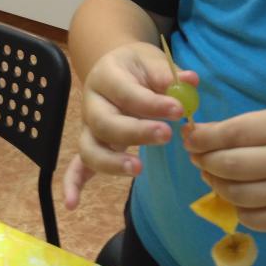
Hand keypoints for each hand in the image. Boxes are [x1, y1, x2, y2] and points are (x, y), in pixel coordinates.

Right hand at [62, 42, 197, 209]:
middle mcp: (92, 103)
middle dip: (136, 132)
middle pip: (106, 123)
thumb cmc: (137, 66)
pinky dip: (73, 184)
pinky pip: (77, 166)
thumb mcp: (151, 60)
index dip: (152, 104)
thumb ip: (169, 74)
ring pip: (90, 148)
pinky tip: (74, 204)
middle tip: (167, 135)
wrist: (116, 67)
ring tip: (139, 168)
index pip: (126, 93)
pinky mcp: (91, 144)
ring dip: (112, 162)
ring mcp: (88, 126)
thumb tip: (191, 81)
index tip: (179, 110)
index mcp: (107, 76)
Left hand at [184, 107, 265, 231]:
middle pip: (233, 166)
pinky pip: (252, 219)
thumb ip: (240, 127)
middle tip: (197, 157)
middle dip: (205, 161)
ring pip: (238, 195)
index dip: (205, 138)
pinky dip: (236, 206)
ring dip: (216, 184)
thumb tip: (196, 136)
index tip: (188, 138)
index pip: (235, 134)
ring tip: (212, 174)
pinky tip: (236, 193)